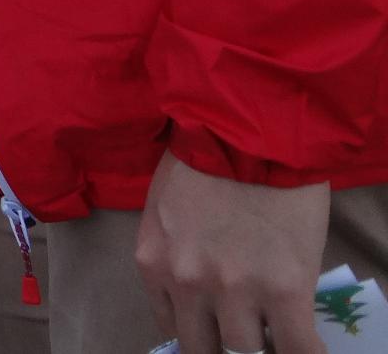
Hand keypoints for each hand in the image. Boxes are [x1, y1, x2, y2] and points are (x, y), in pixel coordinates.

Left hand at [137, 152, 330, 353]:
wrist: (251, 127)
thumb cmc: (207, 155)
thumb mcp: (167, 209)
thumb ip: (176, 254)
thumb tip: (196, 294)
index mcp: (154, 262)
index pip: (172, 329)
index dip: (199, 335)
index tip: (214, 333)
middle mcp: (187, 283)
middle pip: (204, 348)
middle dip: (224, 347)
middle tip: (242, 334)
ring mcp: (235, 290)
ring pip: (246, 352)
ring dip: (262, 347)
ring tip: (273, 333)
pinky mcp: (284, 290)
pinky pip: (297, 348)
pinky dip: (303, 353)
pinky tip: (305, 346)